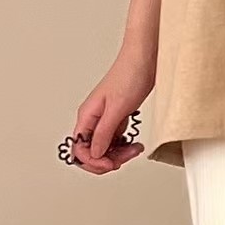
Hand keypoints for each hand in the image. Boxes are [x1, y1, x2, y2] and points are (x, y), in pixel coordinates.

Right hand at [71, 48, 153, 174]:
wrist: (144, 61)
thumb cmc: (129, 75)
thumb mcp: (117, 108)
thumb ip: (104, 133)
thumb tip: (95, 153)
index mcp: (87, 115)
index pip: (79, 149)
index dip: (94, 161)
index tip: (110, 164)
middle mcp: (93, 119)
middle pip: (92, 152)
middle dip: (108, 160)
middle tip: (124, 158)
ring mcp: (105, 120)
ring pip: (105, 148)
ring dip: (119, 154)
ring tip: (134, 149)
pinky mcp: (117, 119)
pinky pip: (116, 141)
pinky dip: (125, 146)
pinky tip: (134, 144)